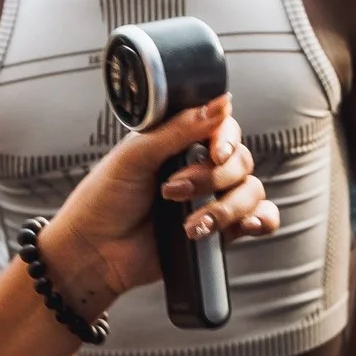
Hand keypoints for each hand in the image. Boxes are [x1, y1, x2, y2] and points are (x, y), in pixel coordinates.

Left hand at [46, 95, 275, 302]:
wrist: (94, 252)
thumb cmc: (103, 200)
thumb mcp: (135, 155)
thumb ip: (178, 129)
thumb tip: (221, 103)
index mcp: (180, 142)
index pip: (223, 128)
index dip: (226, 139)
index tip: (215, 154)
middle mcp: (200, 168)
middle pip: (241, 160)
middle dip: (212, 179)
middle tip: (174, 191)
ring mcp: (212, 200)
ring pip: (251, 191)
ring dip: (226, 209)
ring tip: (191, 225)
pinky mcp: (220, 231)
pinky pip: (261, 218)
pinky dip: (261, 220)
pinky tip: (244, 226)